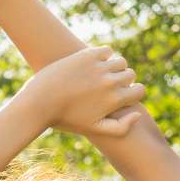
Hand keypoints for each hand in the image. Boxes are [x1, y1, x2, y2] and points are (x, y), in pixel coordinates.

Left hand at [21, 46, 146, 137]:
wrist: (39, 103)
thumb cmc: (66, 118)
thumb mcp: (94, 129)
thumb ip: (120, 128)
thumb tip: (138, 113)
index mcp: (114, 100)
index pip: (140, 91)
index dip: (133, 94)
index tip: (122, 96)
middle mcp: (110, 82)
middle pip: (131, 75)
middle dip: (124, 81)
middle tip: (108, 86)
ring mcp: (99, 67)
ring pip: (120, 61)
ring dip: (115, 67)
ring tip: (102, 75)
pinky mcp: (87, 55)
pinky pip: (107, 51)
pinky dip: (104, 56)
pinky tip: (93, 65)